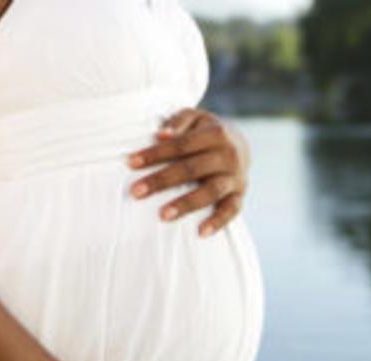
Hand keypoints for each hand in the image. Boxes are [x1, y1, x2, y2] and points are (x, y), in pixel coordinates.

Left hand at [127, 108, 250, 237]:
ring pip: (210, 192)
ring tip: (163, 215)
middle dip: (162, 180)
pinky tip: (201, 233)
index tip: (131, 163)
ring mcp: (236, 177)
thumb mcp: (195, 118)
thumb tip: (161, 135)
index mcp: (216, 133)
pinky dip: (219, 222)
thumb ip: (178, 122)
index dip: (156, 154)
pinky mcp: (240, 195)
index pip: (181, 145)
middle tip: (136, 192)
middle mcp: (228, 155)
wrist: (239, 145)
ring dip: (186, 204)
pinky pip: (231, 210)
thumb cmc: (205, 132)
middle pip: (192, 169)